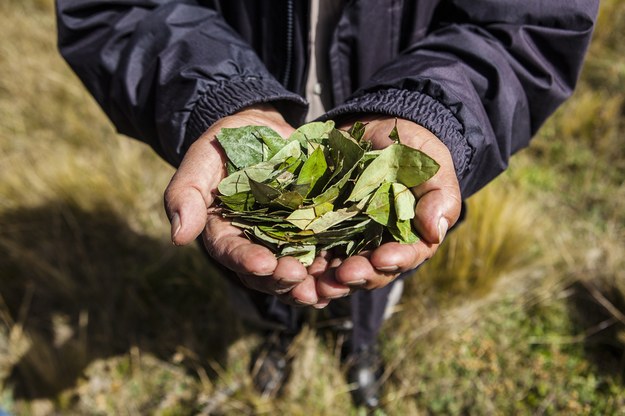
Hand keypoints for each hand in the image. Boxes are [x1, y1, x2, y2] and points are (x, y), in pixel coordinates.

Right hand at [164, 105, 321, 305]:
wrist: (261, 130)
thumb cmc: (226, 144)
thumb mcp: (202, 159)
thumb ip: (186, 193)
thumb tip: (178, 238)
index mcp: (224, 232)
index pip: (231, 252)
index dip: (246, 261)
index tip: (263, 265)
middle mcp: (254, 244)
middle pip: (265, 273)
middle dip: (281, 279)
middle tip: (298, 278)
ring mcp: (284, 241)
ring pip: (295, 272)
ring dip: (310, 284)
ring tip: (325, 288)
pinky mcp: (312, 231)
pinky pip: (322, 255)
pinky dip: (332, 268)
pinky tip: (345, 274)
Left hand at [312, 117, 461, 296]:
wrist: (376, 130)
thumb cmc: (412, 151)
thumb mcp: (431, 167)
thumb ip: (439, 197)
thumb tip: (435, 231)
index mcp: (409, 238)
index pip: (405, 257)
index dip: (394, 261)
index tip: (382, 258)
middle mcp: (377, 246)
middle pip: (369, 272)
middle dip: (357, 276)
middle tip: (343, 275)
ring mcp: (347, 240)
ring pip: (337, 270)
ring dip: (326, 281)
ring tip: (314, 283)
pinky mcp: (320, 228)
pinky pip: (310, 251)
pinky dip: (302, 264)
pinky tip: (292, 267)